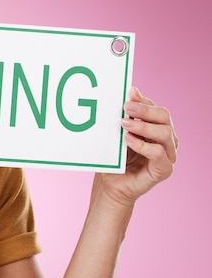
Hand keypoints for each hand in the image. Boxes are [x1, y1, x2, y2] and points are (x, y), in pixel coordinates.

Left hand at [97, 87, 177, 206]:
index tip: (129, 93)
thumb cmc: (114, 159)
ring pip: (165, 133)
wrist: (110, 185)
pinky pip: (159, 154)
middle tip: (126, 107)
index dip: (144, 101)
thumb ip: (125, 117)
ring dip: (144, 126)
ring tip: (124, 124)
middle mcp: (167, 141)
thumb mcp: (117, 135)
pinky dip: (143, 145)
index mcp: (157, 129)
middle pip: (165, 117)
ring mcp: (168, 155)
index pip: (156, 109)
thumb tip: (130, 91)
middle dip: (145, 110)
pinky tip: (128, 140)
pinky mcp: (164, 170)